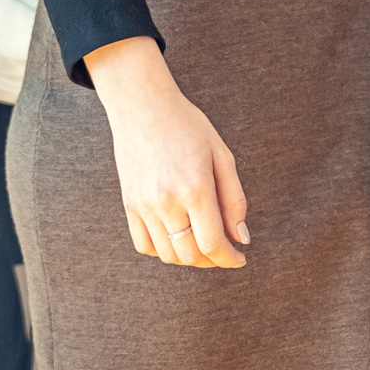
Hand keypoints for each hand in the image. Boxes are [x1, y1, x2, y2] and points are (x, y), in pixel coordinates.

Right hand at [84, 37, 248, 269]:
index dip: (229, 259)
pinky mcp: (128, 206)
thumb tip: (241, 237)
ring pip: (167, 254)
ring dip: (190, 257)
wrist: (144, 109)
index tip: (240, 259)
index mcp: (195, 190)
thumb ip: (234, 199)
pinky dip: (164, 250)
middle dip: (213, 261)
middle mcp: (166, 203)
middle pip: (190, 255)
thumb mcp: (222, 156)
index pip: (212, 243)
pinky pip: (144, 245)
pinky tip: (179, 237)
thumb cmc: (189, 127)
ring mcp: (143, 207)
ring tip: (206, 243)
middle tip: (226, 252)